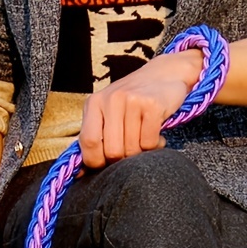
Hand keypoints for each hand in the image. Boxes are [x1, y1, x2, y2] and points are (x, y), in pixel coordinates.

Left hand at [79, 49, 202, 168]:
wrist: (165, 73)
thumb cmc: (131, 102)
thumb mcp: (106, 114)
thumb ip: (93, 139)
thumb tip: (81, 173)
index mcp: (94, 103)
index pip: (88, 142)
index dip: (96, 161)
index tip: (104, 163)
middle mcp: (111, 99)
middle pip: (112, 151)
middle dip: (121, 159)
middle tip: (129, 149)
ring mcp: (132, 100)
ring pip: (131, 149)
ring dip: (139, 152)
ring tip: (143, 138)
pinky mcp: (153, 105)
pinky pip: (149, 142)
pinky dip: (154, 145)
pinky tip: (155, 134)